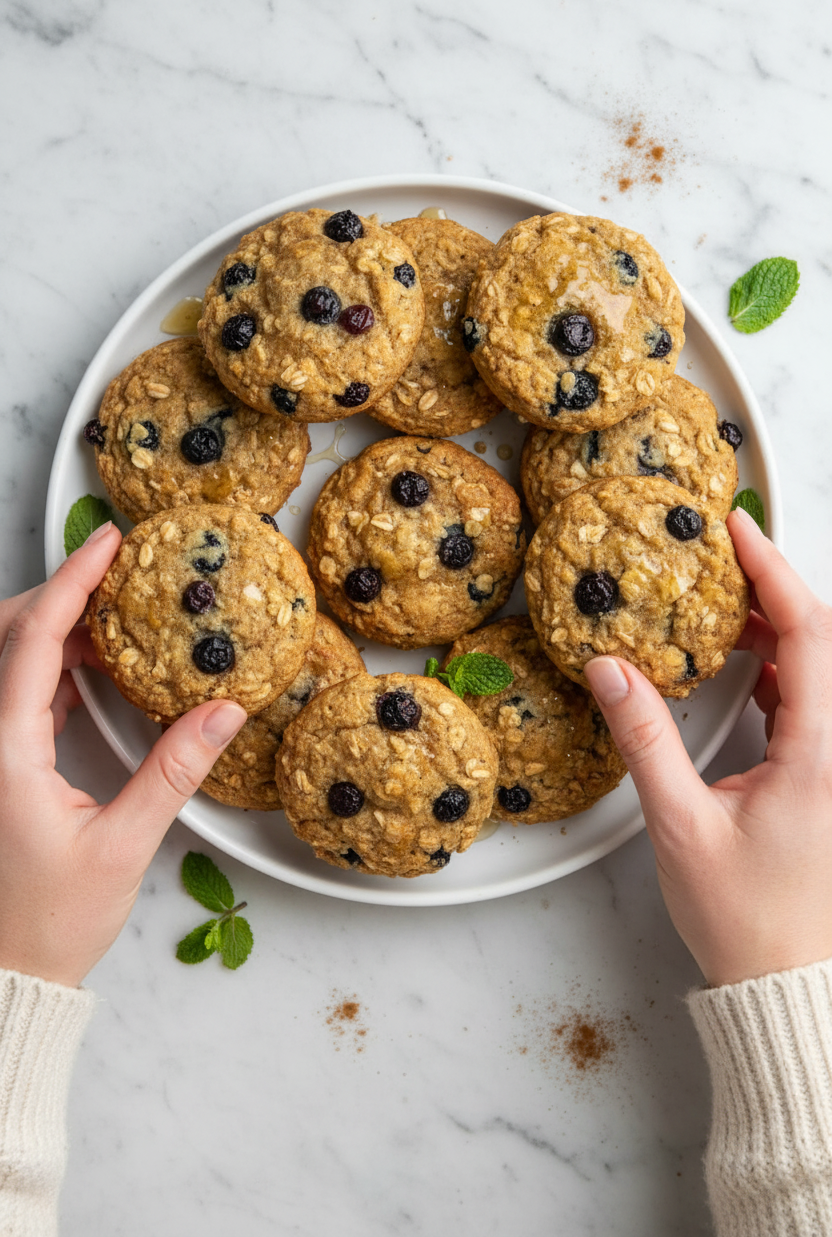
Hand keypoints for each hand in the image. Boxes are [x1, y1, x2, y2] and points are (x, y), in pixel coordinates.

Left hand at [0, 522, 246, 986]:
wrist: (7, 972)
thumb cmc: (50, 921)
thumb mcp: (124, 845)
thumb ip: (174, 771)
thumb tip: (225, 711)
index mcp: (4, 752)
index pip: (34, 642)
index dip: (72, 583)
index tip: (108, 543)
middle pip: (8, 636)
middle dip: (59, 594)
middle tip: (117, 573)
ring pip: (12, 661)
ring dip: (59, 629)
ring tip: (118, 614)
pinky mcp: (1, 763)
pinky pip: (21, 692)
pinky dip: (56, 667)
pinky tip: (96, 666)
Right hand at [584, 508, 831, 987]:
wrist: (788, 984)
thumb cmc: (747, 921)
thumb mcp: (681, 827)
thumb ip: (645, 741)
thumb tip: (610, 671)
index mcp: (822, 757)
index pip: (811, 635)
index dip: (773, 572)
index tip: (738, 528)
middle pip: (822, 642)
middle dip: (770, 592)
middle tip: (717, 560)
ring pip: (820, 671)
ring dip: (775, 631)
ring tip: (717, 607)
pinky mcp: (828, 778)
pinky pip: (814, 703)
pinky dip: (780, 672)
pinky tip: (740, 668)